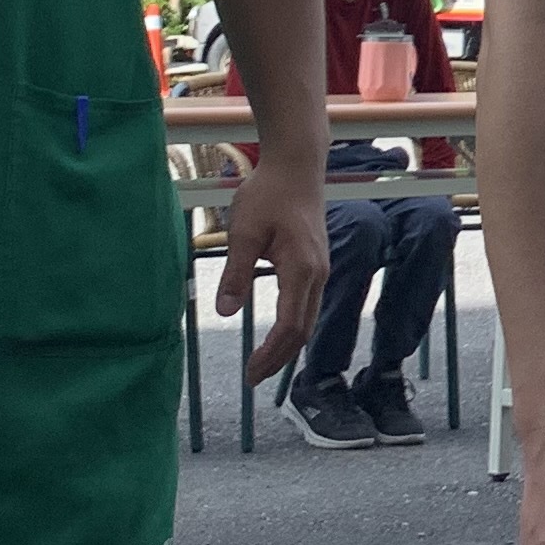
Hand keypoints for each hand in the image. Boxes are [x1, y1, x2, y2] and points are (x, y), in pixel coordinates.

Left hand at [222, 159, 327, 384]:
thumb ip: (235, 273)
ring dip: (288, 345)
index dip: (270, 354)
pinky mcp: (316, 262)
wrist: (297, 166)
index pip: (289, 326)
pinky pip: (308, 305)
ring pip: (309, 319)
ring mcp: (320, 268)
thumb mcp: (244, 232)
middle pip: (303, 330)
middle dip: (279, 358)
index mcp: (300, 269)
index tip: (249, 374)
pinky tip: (279, 332)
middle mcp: (317, 274)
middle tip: (252, 379)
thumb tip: (224, 312)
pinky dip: (294, 327)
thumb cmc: (268, 194)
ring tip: (263, 363)